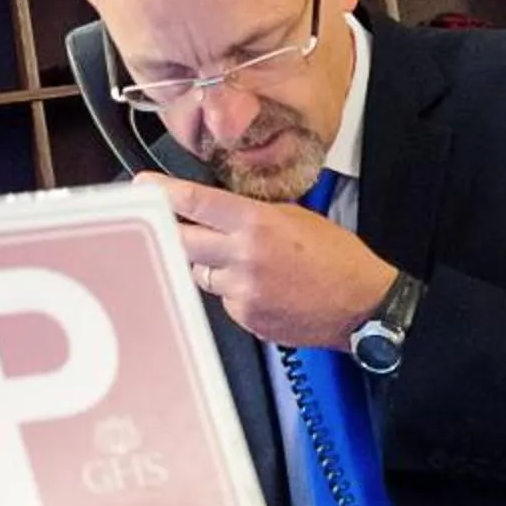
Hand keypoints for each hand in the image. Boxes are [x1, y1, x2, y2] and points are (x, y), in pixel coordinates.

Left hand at [144, 174, 398, 348]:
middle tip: (171, 224)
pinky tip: (261, 287)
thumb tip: (213, 209)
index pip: (194, 203)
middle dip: (172, 231)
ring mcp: (241, 292)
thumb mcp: (295, 217)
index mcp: (256, 223)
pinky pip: (222, 299)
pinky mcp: (245, 318)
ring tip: (244, 261)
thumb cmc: (336, 257)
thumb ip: (250, 214)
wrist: (361, 304)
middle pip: (180, 241)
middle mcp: (243, 257)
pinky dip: (232, 290)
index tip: (143, 187)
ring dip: (210, 263)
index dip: (162, 193)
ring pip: (200, 272)